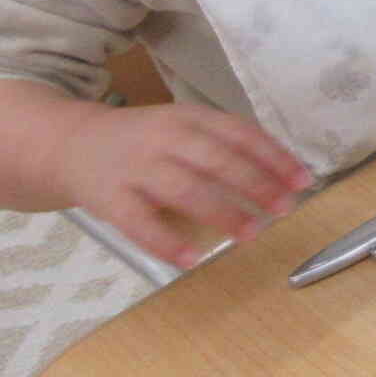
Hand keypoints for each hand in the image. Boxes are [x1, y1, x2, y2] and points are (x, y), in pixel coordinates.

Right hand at [54, 101, 311, 267]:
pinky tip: (193, 259)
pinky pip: (140, 224)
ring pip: (185, 189)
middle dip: (256, 184)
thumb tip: (282, 174)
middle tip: (286, 208)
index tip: (303, 180)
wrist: (71, 144)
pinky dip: (168, 243)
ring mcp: (135, 168)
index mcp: (189, 117)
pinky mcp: (110, 199)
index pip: (240, 133)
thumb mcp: (186, 127)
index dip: (275, 157)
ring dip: (223, 212)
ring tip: (252, 232)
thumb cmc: (145, 141)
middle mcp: (164, 138)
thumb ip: (225, 145)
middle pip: (217, 160)